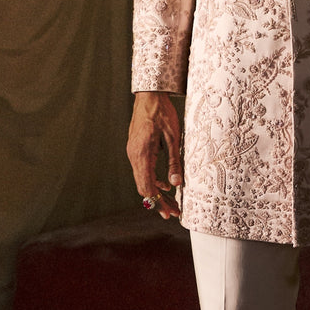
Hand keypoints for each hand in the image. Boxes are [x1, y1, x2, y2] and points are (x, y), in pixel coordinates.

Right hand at [127, 91, 183, 218]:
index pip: (148, 187)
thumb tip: (176, 184)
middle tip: (172, 213)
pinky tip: (165, 183)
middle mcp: (134, 156)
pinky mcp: (135, 149)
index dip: (159, 202)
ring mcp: (133, 153)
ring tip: (171, 202)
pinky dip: (152, 180)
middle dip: (158, 202)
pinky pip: (142, 170)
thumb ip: (174, 162)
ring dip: (156, 192)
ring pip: (142, 180)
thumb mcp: (173, 138)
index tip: (170, 213)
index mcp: (142, 155)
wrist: (149, 96)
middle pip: (144, 187)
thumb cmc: (162, 114)